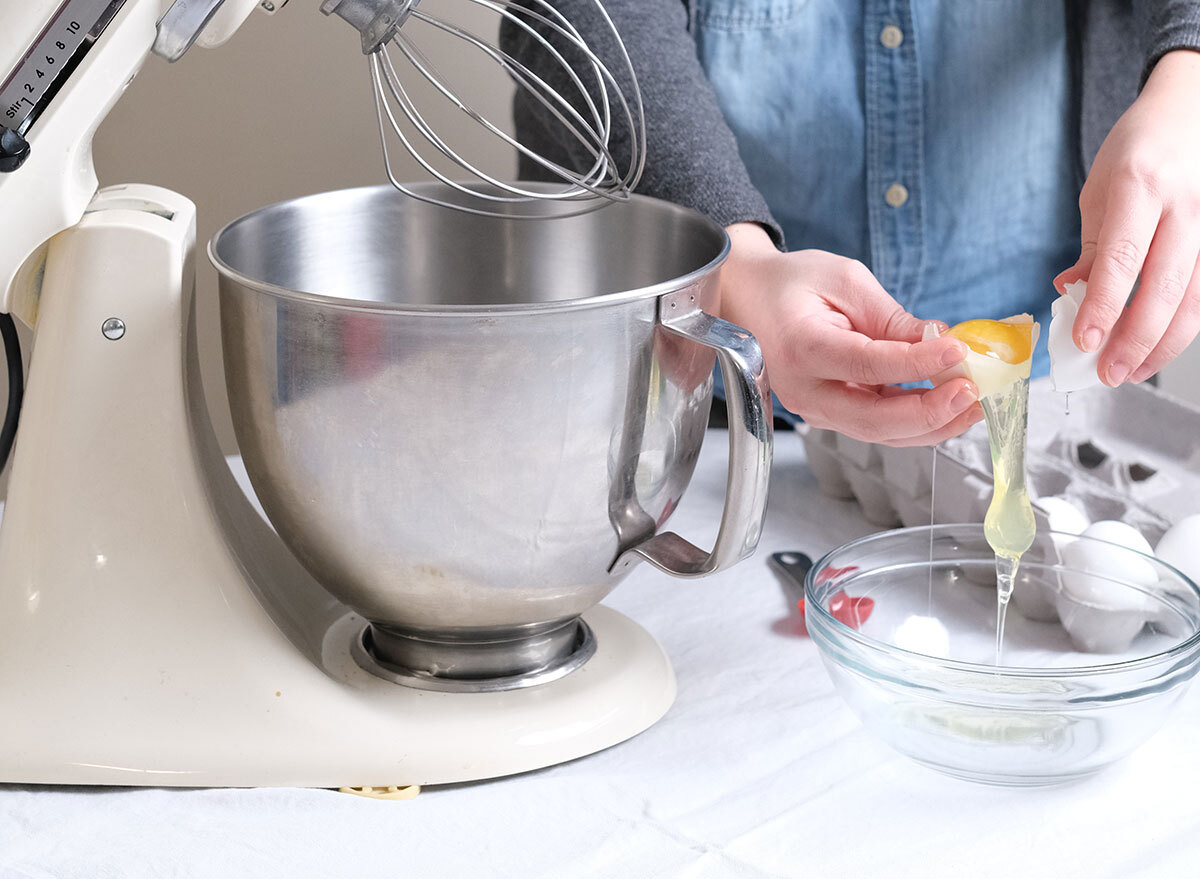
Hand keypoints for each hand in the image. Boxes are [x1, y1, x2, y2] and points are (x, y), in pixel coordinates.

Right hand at [719, 223, 979, 445]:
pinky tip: (948, 405)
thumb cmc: (794, 283)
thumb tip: (940, 343)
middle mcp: (803, 389)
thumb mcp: (846, 282)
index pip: (867, 365)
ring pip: (879, 433)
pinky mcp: (828, 414)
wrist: (749, 298)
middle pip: (873, 420)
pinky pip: (877, 427)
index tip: (958, 350)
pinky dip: (916, 421)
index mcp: (802, 347)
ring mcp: (813, 409)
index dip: (917, 363)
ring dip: (931, 424)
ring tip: (974, 404)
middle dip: (930, 412)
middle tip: (972, 393)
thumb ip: (891, 318)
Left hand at [1054, 49, 1199, 385]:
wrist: (1193, 106)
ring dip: (1163, 343)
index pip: (1122, 258)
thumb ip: (1091, 246)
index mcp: (1142, 185)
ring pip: (1195, 298)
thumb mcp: (1101, 189)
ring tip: (1131, 370)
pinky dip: (1184, 324)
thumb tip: (1069, 294)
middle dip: (1135, 338)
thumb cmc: (1139, 148)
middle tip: (1108, 373)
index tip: (1085, 341)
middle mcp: (1187, 204)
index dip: (1104, 306)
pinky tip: (1159, 345)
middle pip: (1165, 286)